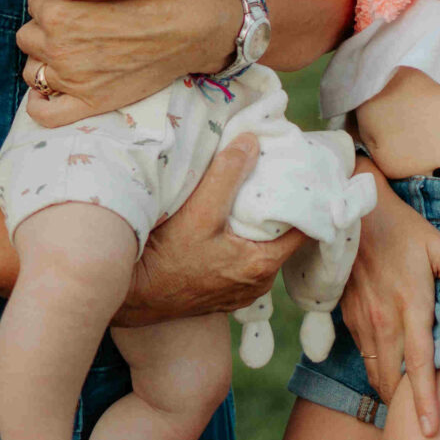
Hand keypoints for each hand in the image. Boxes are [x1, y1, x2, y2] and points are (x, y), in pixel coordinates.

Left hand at [17, 0, 241, 121]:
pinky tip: (51, 93)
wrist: (192, 27)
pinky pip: (44, 112)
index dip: (56, 4)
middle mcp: (58, 45)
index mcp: (58, 10)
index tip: (77, 7)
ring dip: (45, 63)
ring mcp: (71, 77)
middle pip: (28, 37)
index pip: (36, 4)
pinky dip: (41, 104)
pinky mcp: (89, 102)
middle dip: (47, 33)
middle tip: (76, 31)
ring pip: (31, 71)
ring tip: (72, 57)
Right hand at [117, 136, 303, 325]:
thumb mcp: (199, 212)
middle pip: (283, 238)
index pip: (304, 229)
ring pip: (263, 250)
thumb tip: (252, 142)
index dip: (305, 200)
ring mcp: (241, 292)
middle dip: (280, 209)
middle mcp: (258, 284)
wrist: (134, 297)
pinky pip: (244, 262)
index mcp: (262, 264)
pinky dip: (243, 242)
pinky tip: (228, 225)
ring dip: (260, 227)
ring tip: (251, 195)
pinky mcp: (223, 293)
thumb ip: (227, 175)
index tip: (300, 175)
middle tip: (274, 176)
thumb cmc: (166, 259)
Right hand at [341, 173, 439, 436]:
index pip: (419, 363)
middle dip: (405, 407)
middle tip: (421, 428)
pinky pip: (363, 353)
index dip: (425, 400)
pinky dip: (375, 370)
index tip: (431, 431)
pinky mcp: (347, 314)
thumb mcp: (439, 247)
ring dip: (388, 392)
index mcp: (411, 304)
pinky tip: (386, 374)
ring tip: (405, 409)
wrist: (351, 211)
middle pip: (392, 378)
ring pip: (374, 370)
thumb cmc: (402, 229)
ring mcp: (361, 318)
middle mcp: (383, 318)